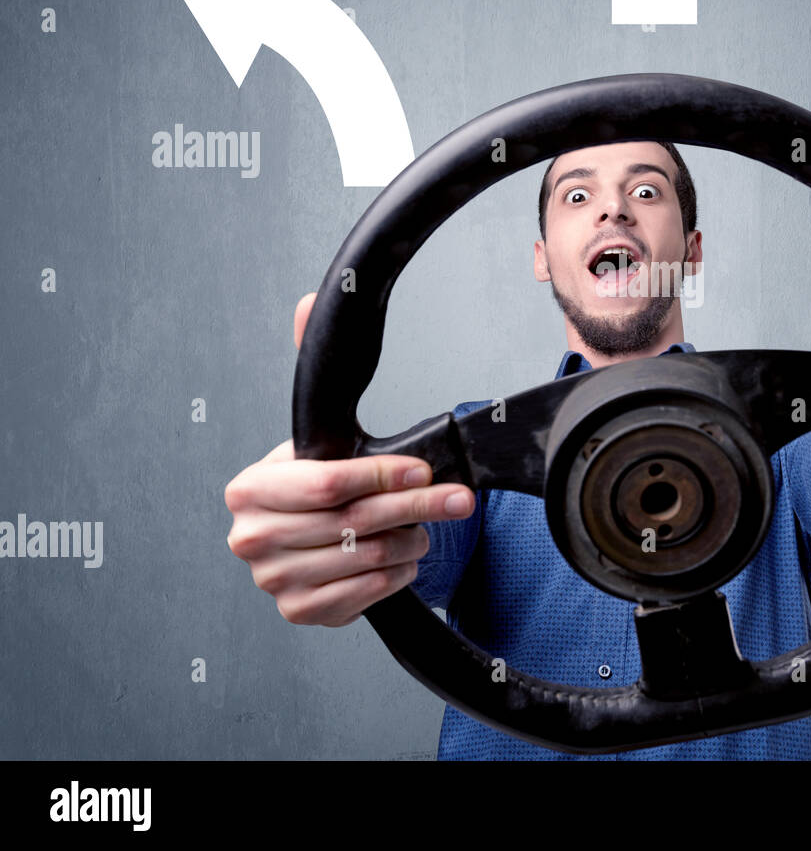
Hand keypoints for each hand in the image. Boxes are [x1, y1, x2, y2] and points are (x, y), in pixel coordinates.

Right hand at [224, 292, 475, 626]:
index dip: (383, 475)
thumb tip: (312, 298)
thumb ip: (311, 366)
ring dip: (412, 540)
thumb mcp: (316, 428)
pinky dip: (400, 573)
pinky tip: (407, 554)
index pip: (326, 483)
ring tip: (430, 523)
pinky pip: (368, 594)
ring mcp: (273, 581)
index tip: (425, 466)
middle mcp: (251, 538)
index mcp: (250, 489)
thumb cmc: (317, 479)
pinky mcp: (301, 613)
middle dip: (416, 506)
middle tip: (460, 498)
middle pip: (355, 523)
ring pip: (368, 558)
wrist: (308, 538)